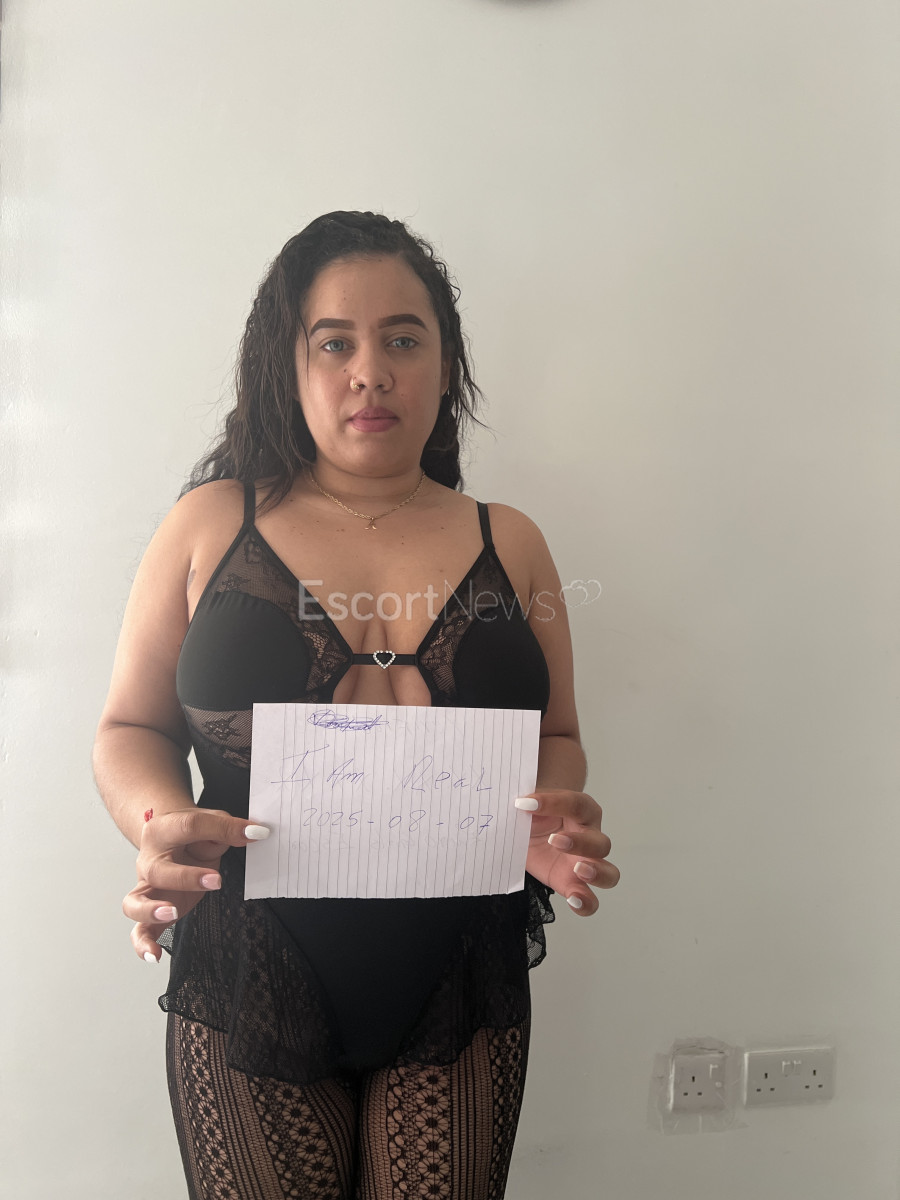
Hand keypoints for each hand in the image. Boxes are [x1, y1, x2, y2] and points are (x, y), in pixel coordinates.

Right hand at [123, 808, 268, 961]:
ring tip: (174, 913)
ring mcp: (146, 887)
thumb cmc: (191, 834)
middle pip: (158, 870)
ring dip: (152, 910)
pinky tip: (153, 956)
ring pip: (134, 903)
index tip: (251, 835)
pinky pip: (139, 930)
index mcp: (163, 830)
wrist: (169, 838)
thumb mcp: (211, 822)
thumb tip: (252, 834)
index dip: (221, 829)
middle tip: (216, 881)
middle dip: (186, 877)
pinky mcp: (151, 911)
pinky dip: (143, 944)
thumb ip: (227, 828)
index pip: (189, 826)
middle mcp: (148, 860)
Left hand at [518, 790, 618, 914]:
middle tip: (555, 841)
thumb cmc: (536, 814)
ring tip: (578, 870)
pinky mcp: (573, 884)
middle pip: (601, 842)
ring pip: (609, 873)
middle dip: (581, 843)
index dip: (553, 802)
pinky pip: (591, 900)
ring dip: (597, 873)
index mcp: (581, 810)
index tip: (526, 803)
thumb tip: (519, 802)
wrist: (530, 832)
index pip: (575, 804)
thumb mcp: (529, 804)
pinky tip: (573, 900)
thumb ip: (528, 802)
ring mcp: (586, 863)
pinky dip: (586, 903)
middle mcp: (590, 836)